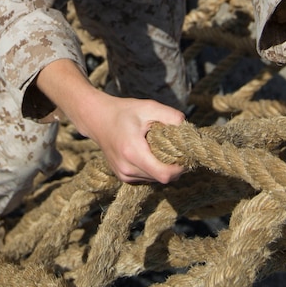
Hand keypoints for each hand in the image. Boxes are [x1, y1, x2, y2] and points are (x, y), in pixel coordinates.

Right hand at [35, 59, 185, 182]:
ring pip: (155, 179)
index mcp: (133, 152)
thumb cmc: (124, 111)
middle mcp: (127, 169)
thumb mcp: (149, 107)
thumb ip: (171, 116)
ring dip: (163, 167)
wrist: (96, 118)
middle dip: (174, 166)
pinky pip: (147, 178)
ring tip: (161, 147)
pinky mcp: (123, 176)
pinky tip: (151, 152)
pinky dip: (154, 168)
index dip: (180, 168)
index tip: (185, 153)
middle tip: (176, 147)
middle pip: (162, 178)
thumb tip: (188, 128)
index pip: (164, 174)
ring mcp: (124, 175)